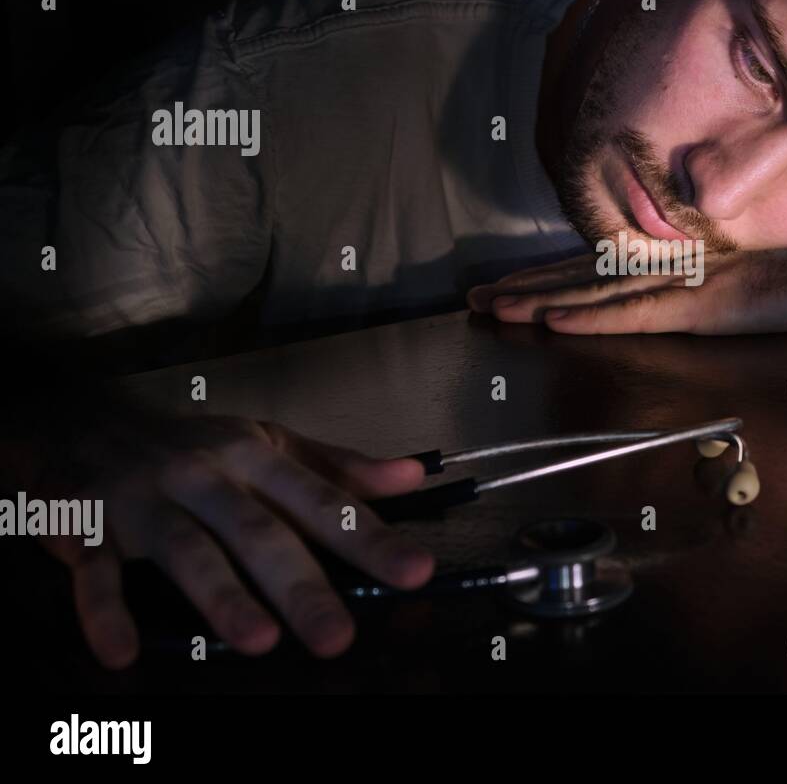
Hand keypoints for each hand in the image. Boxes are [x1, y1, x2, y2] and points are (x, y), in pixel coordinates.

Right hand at [32, 414, 433, 667]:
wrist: (85, 421)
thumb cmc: (194, 444)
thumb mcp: (271, 443)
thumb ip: (342, 467)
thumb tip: (413, 476)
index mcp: (256, 457)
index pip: (322, 501)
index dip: (369, 537)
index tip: (413, 572)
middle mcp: (206, 476)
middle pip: (260, 533)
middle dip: (302, 586)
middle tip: (338, 634)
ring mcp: (146, 502)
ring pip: (190, 551)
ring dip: (224, 597)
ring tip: (260, 641)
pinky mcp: (89, 527)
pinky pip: (97, 573)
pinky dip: (105, 613)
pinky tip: (123, 653)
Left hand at [468, 239, 786, 334]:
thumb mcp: (761, 261)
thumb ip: (718, 267)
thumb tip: (692, 276)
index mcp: (683, 252)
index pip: (604, 264)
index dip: (554, 272)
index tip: (512, 280)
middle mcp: (675, 261)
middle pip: (585, 274)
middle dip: (527, 285)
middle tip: (474, 297)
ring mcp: (688, 281)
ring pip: (597, 293)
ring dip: (541, 300)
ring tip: (492, 309)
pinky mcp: (708, 306)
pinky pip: (637, 314)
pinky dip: (592, 318)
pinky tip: (554, 323)